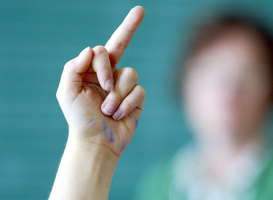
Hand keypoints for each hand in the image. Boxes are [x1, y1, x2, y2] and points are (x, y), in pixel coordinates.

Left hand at [56, 6, 145, 158]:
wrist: (96, 143)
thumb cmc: (80, 119)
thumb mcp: (67, 92)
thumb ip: (74, 68)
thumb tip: (91, 50)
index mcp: (92, 71)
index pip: (101, 51)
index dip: (102, 64)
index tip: (100, 83)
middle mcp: (110, 74)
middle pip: (121, 43)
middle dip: (131, 24)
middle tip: (111, 74)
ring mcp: (125, 85)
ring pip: (130, 74)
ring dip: (118, 95)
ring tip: (109, 111)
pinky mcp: (137, 98)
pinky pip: (139, 91)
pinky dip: (127, 104)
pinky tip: (119, 115)